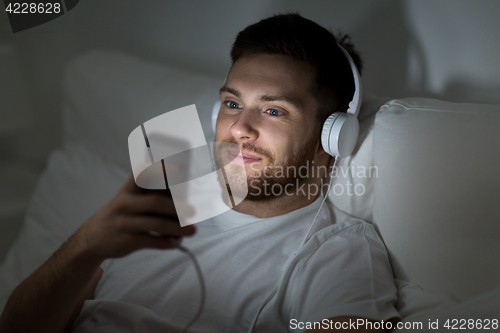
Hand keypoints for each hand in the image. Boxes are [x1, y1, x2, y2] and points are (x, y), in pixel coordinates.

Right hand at [72, 175, 195, 260]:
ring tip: (192, 230)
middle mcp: (124, 204)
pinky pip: (152, 241)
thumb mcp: (129, 200)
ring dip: (178, 228)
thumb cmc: (121, 214)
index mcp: (127, 190)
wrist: (93, 238)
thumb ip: (150, 196)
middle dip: (176, 207)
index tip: (178, 168)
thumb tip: (183, 199)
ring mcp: (124, 223)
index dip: (160, 170)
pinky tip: (176, 242)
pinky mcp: (127, 241)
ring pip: (157, 224)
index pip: (142, 175)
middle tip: (192, 211)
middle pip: (155, 203)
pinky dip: (167, 242)